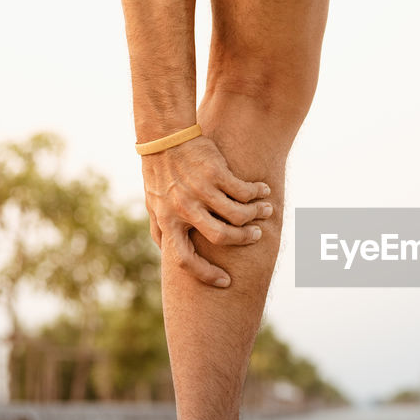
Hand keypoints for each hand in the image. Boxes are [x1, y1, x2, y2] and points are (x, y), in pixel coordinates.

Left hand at [141, 134, 272, 287]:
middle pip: (221, 237)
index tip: (224, 281)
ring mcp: (201, 190)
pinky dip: (258, 193)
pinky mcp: (215, 173)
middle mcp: (184, 208)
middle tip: (255, 236)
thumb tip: (167, 254)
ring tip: (265, 210)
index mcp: (168, 221)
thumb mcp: (153, 204)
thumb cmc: (159, 174)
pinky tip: (264, 191)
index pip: (185, 259)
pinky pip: (244, 191)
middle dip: (243, 239)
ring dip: (257, 215)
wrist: (163, 137)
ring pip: (238, 214)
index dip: (205, 275)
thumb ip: (161, 230)